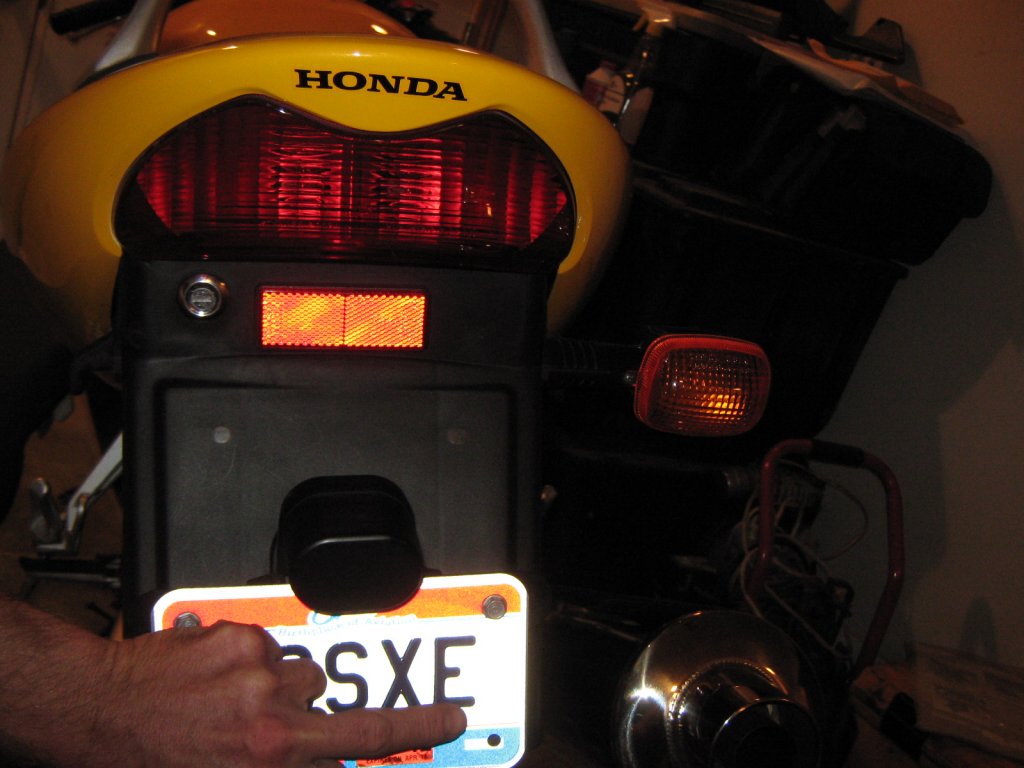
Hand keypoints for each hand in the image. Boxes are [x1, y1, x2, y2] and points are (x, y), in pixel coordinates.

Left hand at [94, 621, 467, 766]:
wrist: (94, 710)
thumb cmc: (147, 758)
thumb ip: (283, 762)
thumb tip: (316, 752)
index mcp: (273, 749)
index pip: (365, 735)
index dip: (416, 726)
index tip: (451, 717)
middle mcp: (271, 702)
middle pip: (323, 695)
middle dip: (299, 709)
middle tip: (248, 726)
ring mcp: (254, 661)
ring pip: (296, 668)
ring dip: (272, 684)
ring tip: (224, 702)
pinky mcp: (235, 631)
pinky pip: (263, 644)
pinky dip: (246, 661)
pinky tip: (209, 680)